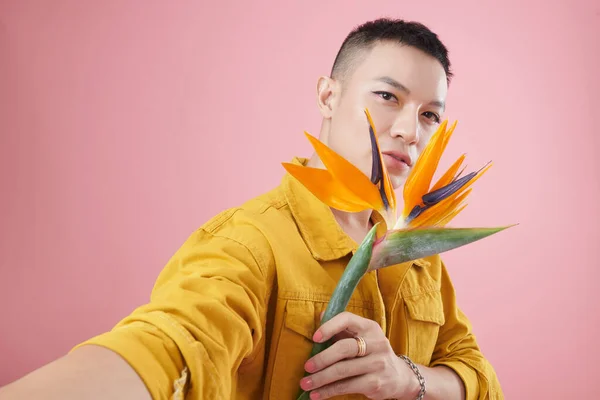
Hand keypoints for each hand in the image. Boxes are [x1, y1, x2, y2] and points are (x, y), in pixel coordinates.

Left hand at [299, 311, 419, 399]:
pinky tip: (316, 394)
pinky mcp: (376, 383)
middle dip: (322, 358)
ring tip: (305, 383)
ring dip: (320, 378)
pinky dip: (329, 391)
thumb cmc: (371, 352)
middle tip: (306, 367)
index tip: (314, 338)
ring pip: (343, 370)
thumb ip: (342, 328)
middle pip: (344, 348)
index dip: (329, 327)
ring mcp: (378, 363)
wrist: (399, 376)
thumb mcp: (362, 336)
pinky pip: (347, 386)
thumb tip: (321, 315)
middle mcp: (376, 343)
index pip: (347, 320)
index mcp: (369, 327)